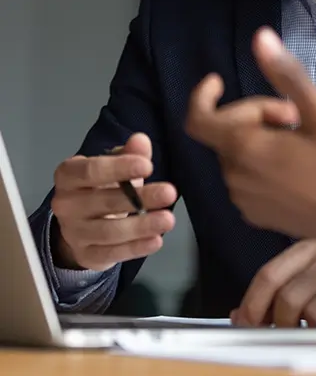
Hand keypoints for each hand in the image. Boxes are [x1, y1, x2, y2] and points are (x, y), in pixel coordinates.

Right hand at [50, 133, 177, 270]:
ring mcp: (73, 233)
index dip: (119, 168)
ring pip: (108, 232)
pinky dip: (135, 248)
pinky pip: (111, 254)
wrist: (83, 223)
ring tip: (168, 219)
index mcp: (69, 176)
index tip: (148, 166)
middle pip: (103, 201)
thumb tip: (140, 140)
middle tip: (170, 192)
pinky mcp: (86, 255)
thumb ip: (131, 153)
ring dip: (141, 226)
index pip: (90, 171)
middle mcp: (65, 204)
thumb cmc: (103, 186)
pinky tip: (156, 241)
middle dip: (139, 197)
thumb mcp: (117, 166)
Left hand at [186, 27, 315, 242]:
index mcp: (243, 147)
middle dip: (255, 115)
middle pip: (227, 132)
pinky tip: (297, 167)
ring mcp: (244, 199)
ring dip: (260, 140)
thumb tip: (260, 37)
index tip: (219, 80)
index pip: (198, 118)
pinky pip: (247, 179)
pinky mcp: (256, 215)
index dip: (203, 95)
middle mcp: (234, 176)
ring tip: (300, 142)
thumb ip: (285, 73)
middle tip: (295, 115)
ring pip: (239, 155)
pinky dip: (262, 165)